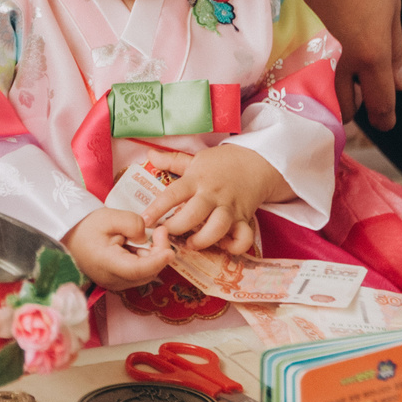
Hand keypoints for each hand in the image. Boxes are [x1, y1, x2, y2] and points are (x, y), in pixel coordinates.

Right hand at [63, 208, 169, 289]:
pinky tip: (137, 246)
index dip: (157, 262)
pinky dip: (145, 260)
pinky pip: (139, 274)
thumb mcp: (109, 216)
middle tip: (160, 231)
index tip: (169, 251)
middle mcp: (113, 280)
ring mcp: (116, 284)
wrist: (70, 236)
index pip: (137, 270)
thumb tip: (146, 237)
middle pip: (146, 273)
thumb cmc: (87, 226)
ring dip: (152, 256)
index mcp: (107, 264)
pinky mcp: (118, 281)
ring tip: (145, 236)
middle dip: (158, 253)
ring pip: (146, 274)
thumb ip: (132, 223)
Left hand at [143, 147, 282, 252]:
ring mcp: (230, 208)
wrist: (257, 163)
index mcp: (197, 180)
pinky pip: (243, 238)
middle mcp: (212, 194)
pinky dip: (234, 247)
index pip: (173, 194)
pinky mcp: (245, 219)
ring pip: (217, 228)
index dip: (157, 208)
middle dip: (177, 227)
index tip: (145, 220)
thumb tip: (149, 154)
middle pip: (194, 214)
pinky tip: (223, 246)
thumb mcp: (196, 159)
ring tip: (191, 244)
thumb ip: (172, 160)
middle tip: (166, 234)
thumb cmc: (221, 164)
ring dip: (203, 240)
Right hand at [277, 0, 401, 128]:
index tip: (386, 123)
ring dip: (333, 97)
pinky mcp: (292, 40)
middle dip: (355, 111)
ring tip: (341, 86)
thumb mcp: (391, 4)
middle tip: (362, 100)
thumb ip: (395, 48)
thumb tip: (400, 83)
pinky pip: (307, 71)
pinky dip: (315, 75)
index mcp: (372, 52)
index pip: (380, 101)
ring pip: (323, 93)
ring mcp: (313, 51)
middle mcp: (341, 60)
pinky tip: (320, 63)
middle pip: (347, 107)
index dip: (385, 116)